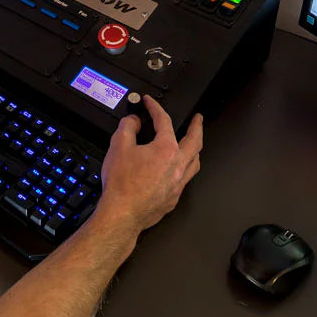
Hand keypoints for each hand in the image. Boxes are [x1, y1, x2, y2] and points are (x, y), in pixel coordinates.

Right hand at [93, 98, 202, 234]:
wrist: (122, 214)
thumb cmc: (121, 184)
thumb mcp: (118, 146)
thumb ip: (127, 127)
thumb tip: (133, 121)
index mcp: (166, 149)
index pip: (164, 121)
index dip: (155, 108)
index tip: (150, 102)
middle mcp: (177, 166)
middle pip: (194, 141)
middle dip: (197, 127)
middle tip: (198, 119)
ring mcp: (178, 183)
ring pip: (195, 162)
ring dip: (195, 149)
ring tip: (193, 144)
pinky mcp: (173, 198)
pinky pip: (186, 179)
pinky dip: (184, 169)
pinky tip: (177, 170)